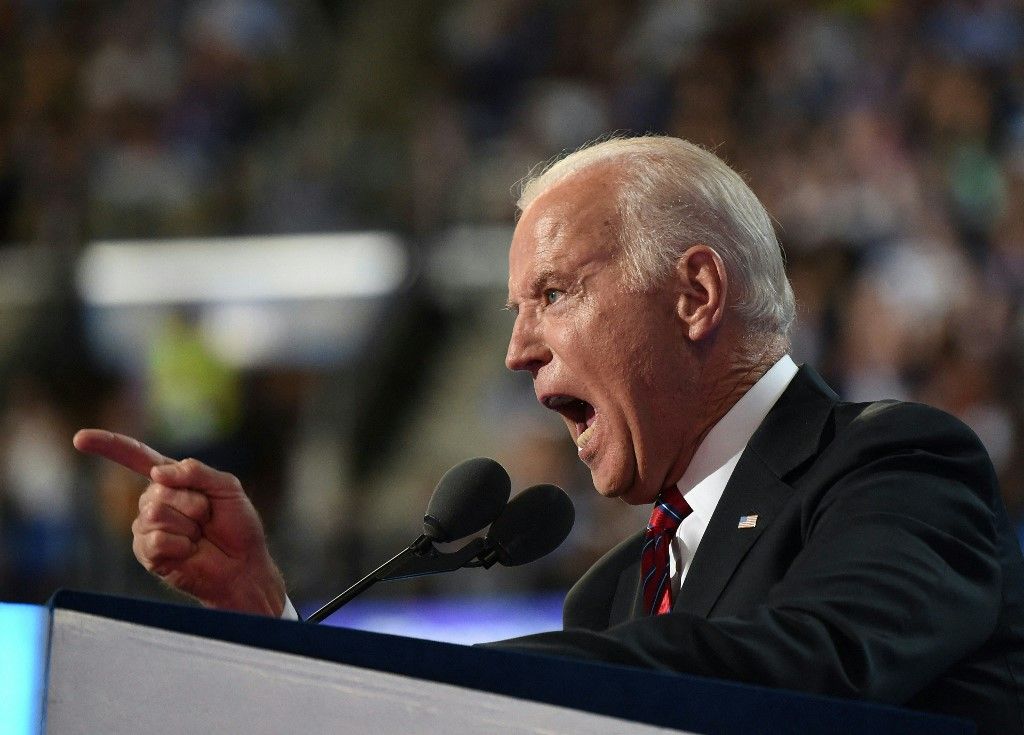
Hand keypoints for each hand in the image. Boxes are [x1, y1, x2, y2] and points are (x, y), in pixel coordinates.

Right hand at [73, 429, 285, 615]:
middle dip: (193, 502)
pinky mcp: (146, 553)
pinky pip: (156, 539)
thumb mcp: (226, 487)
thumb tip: (157, 474)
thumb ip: (196, 471)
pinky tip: (190, 551)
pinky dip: (182, 544)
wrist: (243, 564)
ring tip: (199, 535)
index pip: (136, 457)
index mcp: (170, 480)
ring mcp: (147, 527)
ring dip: (189, 524)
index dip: (108, 446)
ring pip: (156, 512)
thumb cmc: (237, 526)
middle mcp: (153, 500)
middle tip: (207, 518)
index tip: (79, 439)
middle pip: (158, 489)